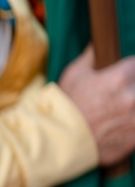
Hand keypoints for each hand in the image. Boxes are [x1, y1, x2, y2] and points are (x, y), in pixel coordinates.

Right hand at [59, 47, 134, 165]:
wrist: (59, 142)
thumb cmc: (65, 106)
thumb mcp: (74, 74)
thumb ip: (91, 56)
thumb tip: (98, 44)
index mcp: (120, 77)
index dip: (130, 69)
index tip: (125, 75)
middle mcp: (132, 97)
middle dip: (131, 87)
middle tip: (119, 95)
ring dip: (131, 106)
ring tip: (119, 110)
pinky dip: (132, 123)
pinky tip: (120, 123)